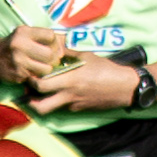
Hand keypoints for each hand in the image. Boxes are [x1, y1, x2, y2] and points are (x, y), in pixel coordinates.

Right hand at [0, 21, 70, 83]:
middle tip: (49, 59)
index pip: (51, 36)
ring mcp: (17, 60)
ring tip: (40, 66)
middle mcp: (19, 44)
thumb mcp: (27, 35)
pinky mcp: (17, 73)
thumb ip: (45, 37)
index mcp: (24, 32)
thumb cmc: (16, 45)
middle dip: (53, 58)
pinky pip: (37, 77)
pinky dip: (37, 75)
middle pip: (50, 54)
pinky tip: (31, 71)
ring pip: (46, 68)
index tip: (52, 47)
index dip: (55, 43)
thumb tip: (68, 41)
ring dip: (46, 69)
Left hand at [22, 56, 143, 116]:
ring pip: (49, 110)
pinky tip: (65, 92)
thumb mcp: (88, 56)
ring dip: (41, 104)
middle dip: (30, 99)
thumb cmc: (108, 69)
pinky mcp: (79, 108)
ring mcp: (73, 104)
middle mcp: (68, 95)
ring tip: (39, 96)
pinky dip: (60, 101)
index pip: (41, 85)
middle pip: (40, 105)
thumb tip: (56, 46)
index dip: (31, 81)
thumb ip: (69, 53)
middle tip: (30, 89)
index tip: (30, 75)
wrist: (125, 87)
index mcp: (69, 80)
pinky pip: (64, 107)